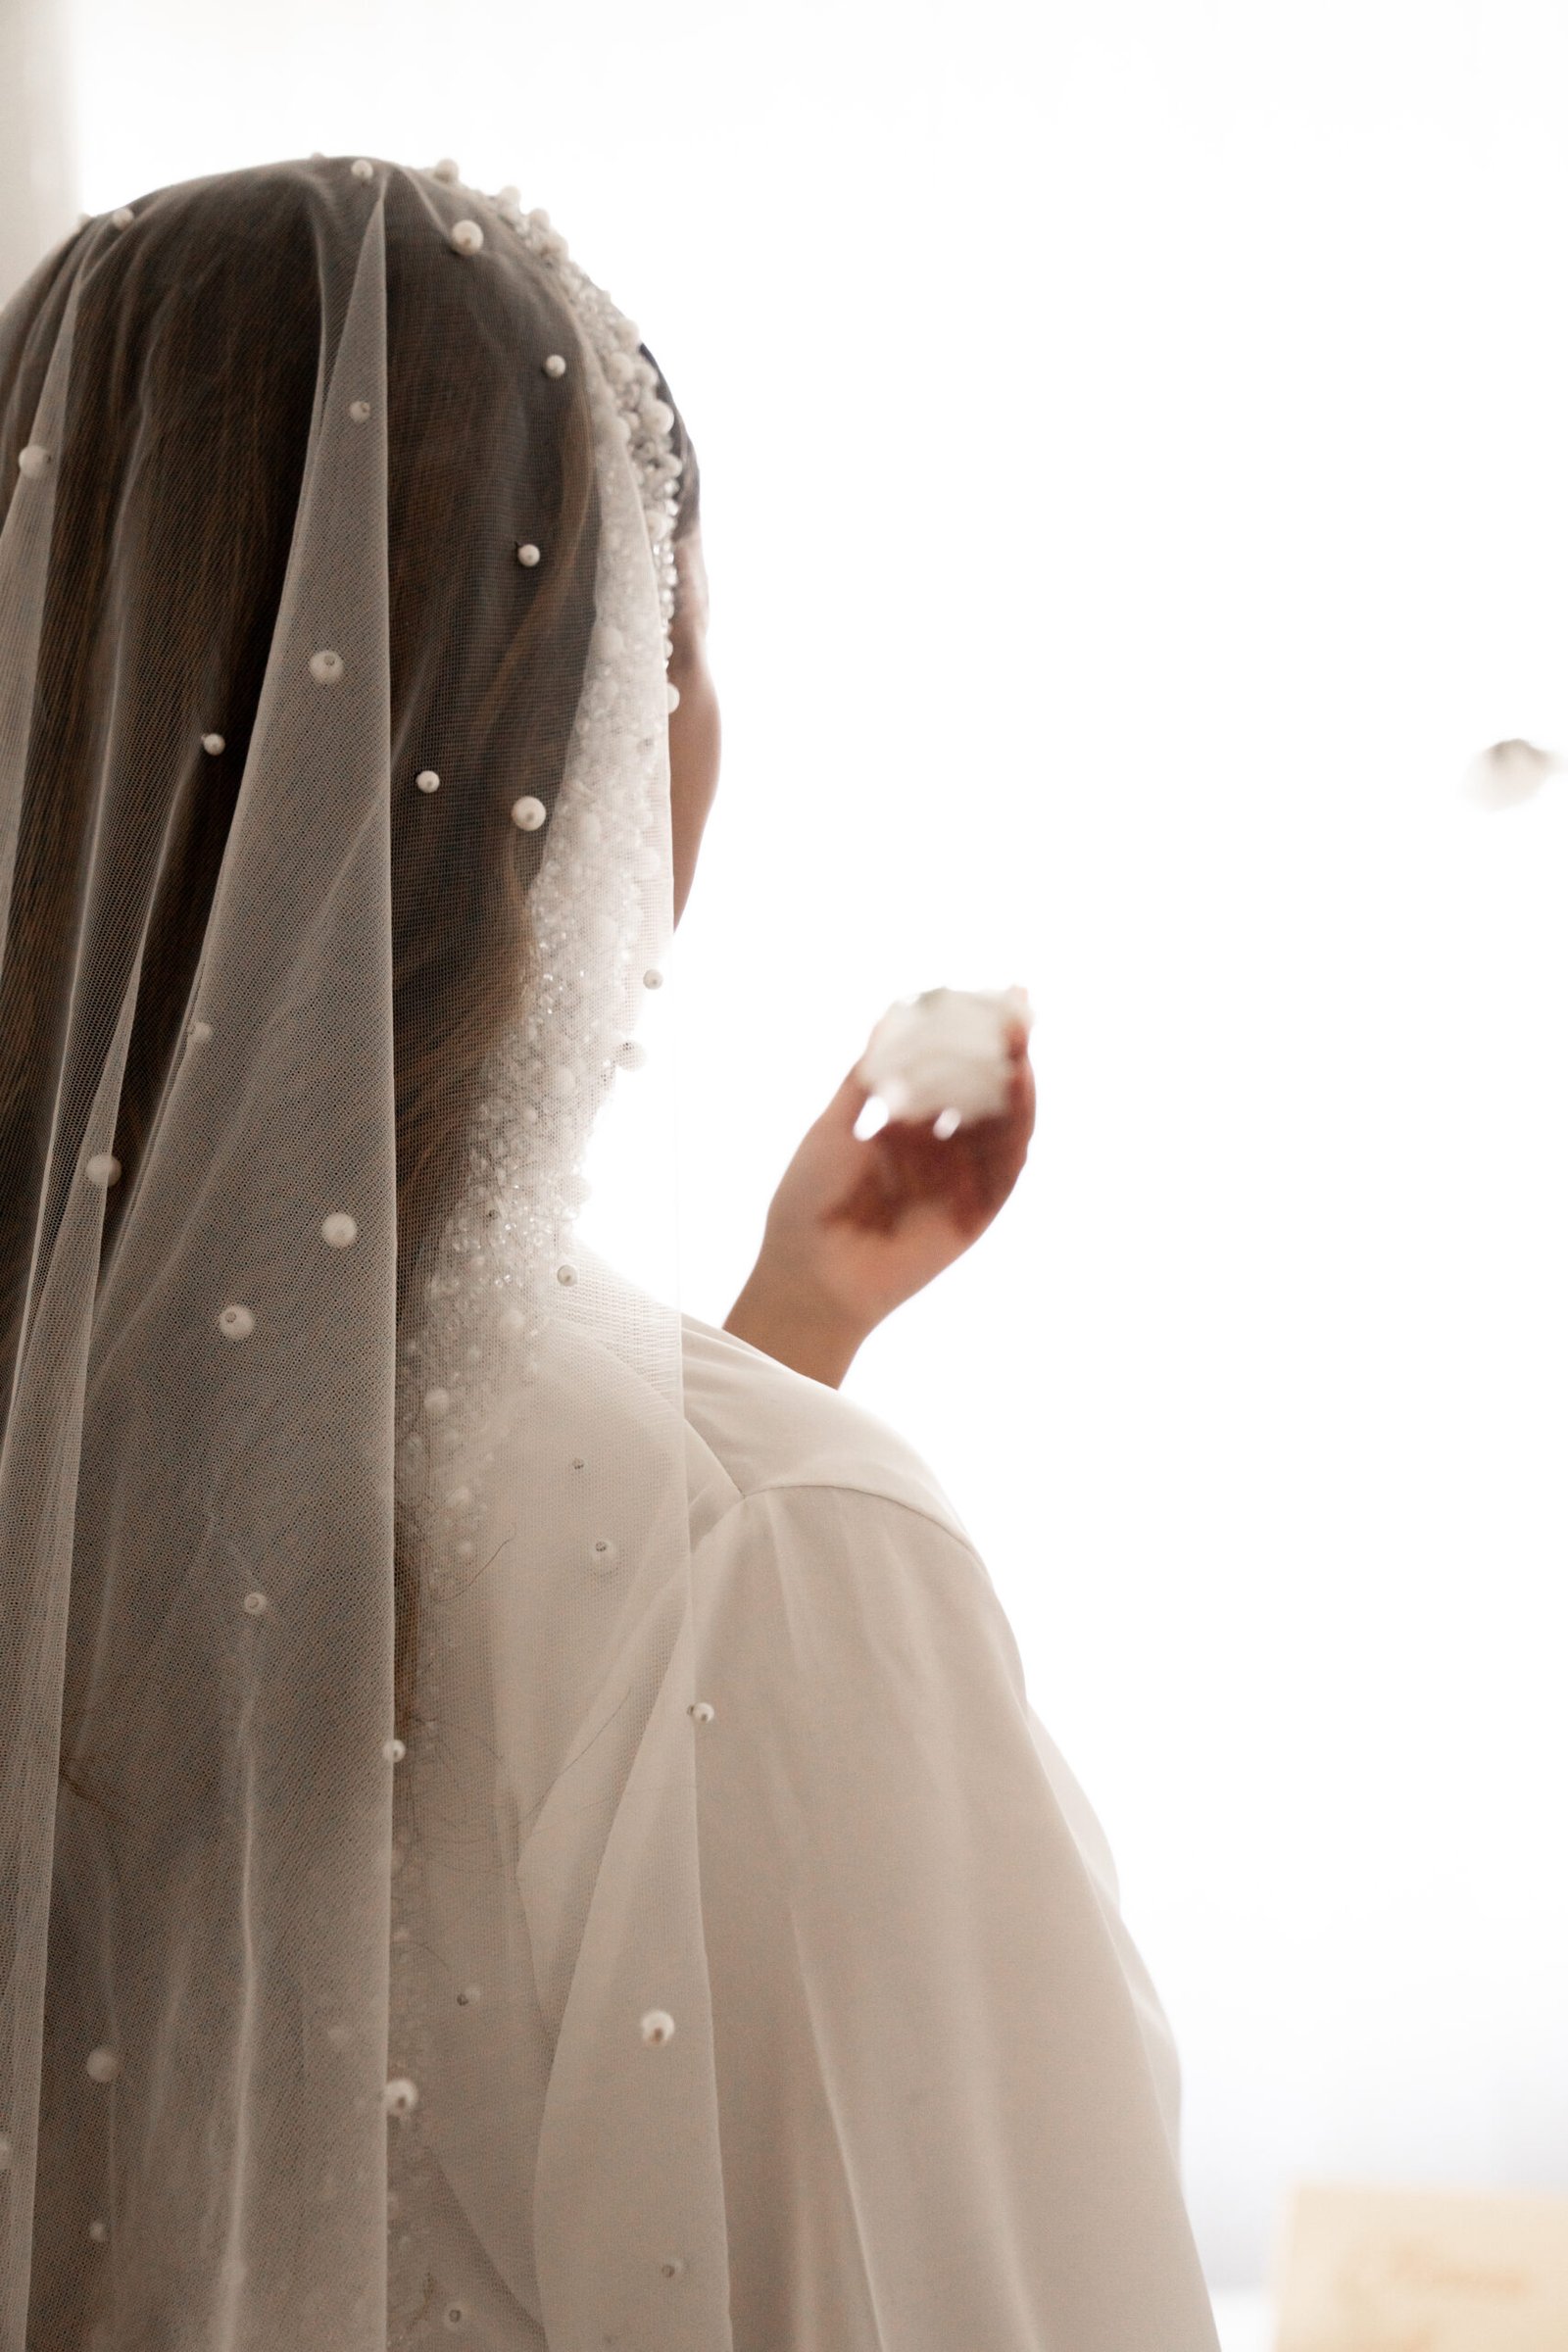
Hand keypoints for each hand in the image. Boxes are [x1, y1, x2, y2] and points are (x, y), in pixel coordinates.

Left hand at [726, 1014, 1035, 1380]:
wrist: (810, 1273)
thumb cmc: (809, 1202)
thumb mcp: (835, 1124)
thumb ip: (869, 1076)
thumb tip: (891, 1014)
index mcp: (903, 1130)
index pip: (945, 1072)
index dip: (966, 1035)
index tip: (981, 994)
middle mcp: (937, 1152)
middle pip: (981, 1091)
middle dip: (1001, 1047)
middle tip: (1017, 999)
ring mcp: (960, 1180)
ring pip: (1001, 1122)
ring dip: (1016, 1079)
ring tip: (1021, 1035)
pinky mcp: (977, 1211)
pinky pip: (1006, 1164)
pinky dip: (1016, 1125)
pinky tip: (1019, 1086)